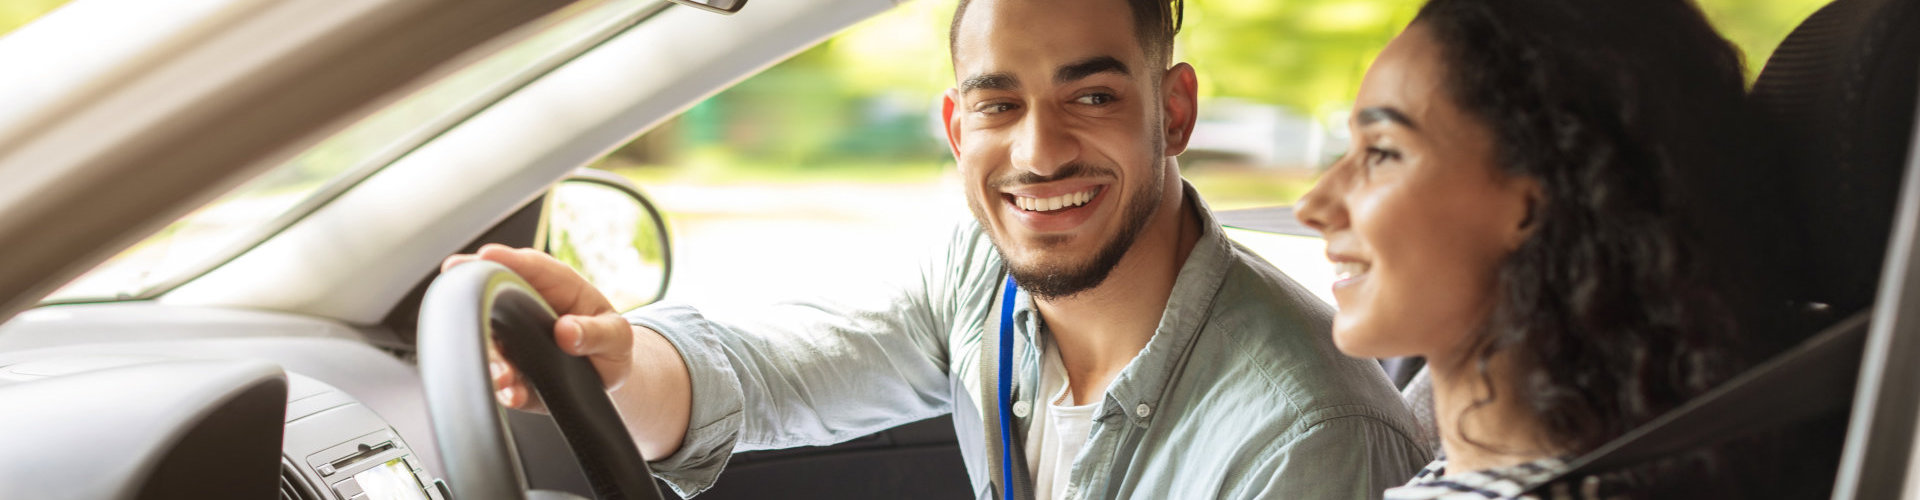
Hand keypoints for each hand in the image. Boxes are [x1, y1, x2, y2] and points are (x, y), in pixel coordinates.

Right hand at [442, 244, 633, 410]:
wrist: (606, 377)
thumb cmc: (609, 342)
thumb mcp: (616, 335)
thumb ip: (596, 332)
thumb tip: (566, 330)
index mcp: (556, 286)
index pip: (531, 266)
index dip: (506, 258)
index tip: (486, 255)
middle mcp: (526, 310)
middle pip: (495, 297)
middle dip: (474, 297)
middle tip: (461, 300)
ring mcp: (515, 343)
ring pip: (492, 343)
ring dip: (491, 356)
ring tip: (501, 371)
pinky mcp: (514, 375)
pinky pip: (505, 381)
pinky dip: (505, 389)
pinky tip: (512, 394)